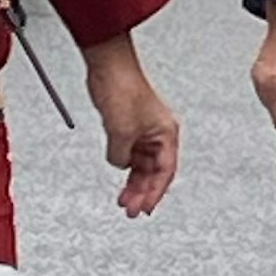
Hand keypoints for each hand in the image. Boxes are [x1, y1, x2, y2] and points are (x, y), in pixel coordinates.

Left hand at [80, 31, 180, 215]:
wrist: (109, 66)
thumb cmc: (123, 88)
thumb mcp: (121, 133)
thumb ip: (121, 156)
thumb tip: (120, 164)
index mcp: (167, 133)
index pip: (165, 173)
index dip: (155, 193)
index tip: (145, 208)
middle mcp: (160, 133)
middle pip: (154, 171)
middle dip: (143, 192)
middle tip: (131, 209)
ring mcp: (145, 129)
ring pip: (142, 165)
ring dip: (133, 182)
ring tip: (123, 199)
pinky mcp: (130, 125)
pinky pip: (131, 154)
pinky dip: (125, 167)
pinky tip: (119, 175)